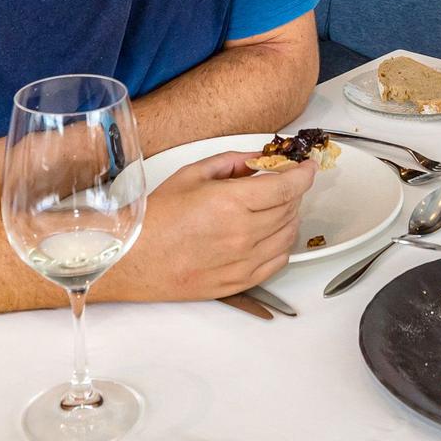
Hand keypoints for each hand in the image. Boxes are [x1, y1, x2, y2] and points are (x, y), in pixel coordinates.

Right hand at [110, 152, 316, 300]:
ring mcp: (243, 262)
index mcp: (230, 203)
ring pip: (288, 235)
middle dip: (293, 191)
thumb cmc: (156, 218)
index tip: (307, 167)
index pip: (286, 186)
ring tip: (272, 206)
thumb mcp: (192, 175)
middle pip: (290, 208)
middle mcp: (242, 234)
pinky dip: (281, 243)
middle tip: (281, 182)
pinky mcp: (240, 282)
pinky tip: (268, 233)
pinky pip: (278, 261)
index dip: (303, 173)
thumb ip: (231, 163)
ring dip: (289, 216)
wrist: (133, 259)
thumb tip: (258, 159)